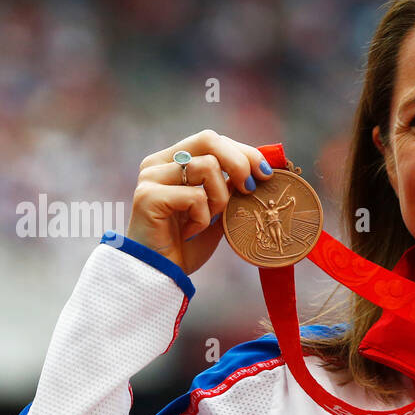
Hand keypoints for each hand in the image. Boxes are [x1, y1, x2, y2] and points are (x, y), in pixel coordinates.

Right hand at [128, 129, 273, 274]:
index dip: (243, 152)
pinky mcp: (148, 196)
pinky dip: (203, 218)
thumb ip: (229, 187)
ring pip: (207, 168)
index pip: (212, 140)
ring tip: (207, 221)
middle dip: (239, 163)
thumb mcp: (216, 210)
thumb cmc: (187, 244)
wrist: (160, 274)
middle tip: (250, 190)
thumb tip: (259, 170)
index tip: (266, 173)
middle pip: (209, 140)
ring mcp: (151, 177)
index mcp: (172, 161)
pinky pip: (195, 196)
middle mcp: (158, 163)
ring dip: (220, 200)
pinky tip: (190, 232)